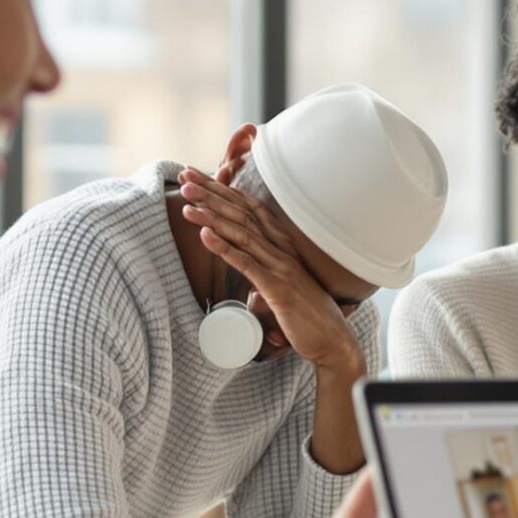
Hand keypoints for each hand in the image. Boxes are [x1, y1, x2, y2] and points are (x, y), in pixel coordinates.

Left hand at [178, 168, 363, 375]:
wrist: (332, 340)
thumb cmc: (308, 314)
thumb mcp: (286, 282)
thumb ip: (267, 268)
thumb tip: (248, 265)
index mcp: (283, 245)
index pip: (249, 209)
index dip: (223, 191)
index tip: (198, 176)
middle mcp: (282, 250)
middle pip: (242, 213)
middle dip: (212, 194)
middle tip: (185, 177)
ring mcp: (281, 267)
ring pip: (242, 233)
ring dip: (212, 216)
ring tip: (188, 202)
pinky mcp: (277, 288)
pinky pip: (247, 264)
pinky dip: (225, 248)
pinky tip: (205, 236)